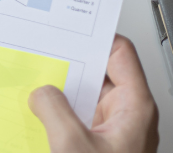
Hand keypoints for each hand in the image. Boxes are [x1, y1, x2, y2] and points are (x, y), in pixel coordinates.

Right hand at [29, 34, 158, 152]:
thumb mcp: (72, 144)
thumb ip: (53, 110)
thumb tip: (41, 93)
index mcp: (135, 107)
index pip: (121, 53)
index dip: (96, 38)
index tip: (72, 32)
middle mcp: (128, 115)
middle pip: (99, 75)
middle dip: (70, 67)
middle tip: (45, 60)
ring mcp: (113, 130)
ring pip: (85, 98)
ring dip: (61, 95)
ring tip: (37, 90)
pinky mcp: (98, 144)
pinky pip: (78, 119)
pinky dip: (59, 115)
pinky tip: (41, 116)